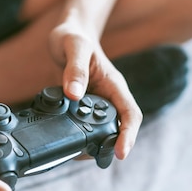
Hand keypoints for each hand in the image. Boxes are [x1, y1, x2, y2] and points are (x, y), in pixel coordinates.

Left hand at [49, 22, 142, 159]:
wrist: (67, 34)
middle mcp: (108, 96)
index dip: (128, 135)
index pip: (129, 114)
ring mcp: (94, 103)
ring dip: (89, 144)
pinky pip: (82, 126)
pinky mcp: (80, 106)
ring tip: (71, 153)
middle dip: (106, 146)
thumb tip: (74, 95)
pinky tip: (62, 142)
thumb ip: (75, 69)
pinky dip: (75, 136)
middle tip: (85, 156)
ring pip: (99, 131)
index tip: (121, 153)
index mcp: (114, 84)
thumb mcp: (73, 47)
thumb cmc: (73, 36)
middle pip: (116, 128)